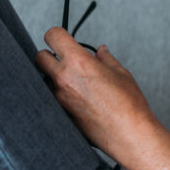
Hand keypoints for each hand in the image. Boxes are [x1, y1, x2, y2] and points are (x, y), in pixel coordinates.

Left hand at [35, 27, 156, 159]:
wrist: (128, 134)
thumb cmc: (129, 104)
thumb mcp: (121, 74)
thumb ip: (106, 59)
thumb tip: (100, 51)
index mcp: (79, 62)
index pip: (53, 36)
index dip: (58, 35)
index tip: (64, 40)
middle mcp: (63, 78)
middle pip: (40, 57)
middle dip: (51, 56)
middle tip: (67, 61)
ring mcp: (58, 97)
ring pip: (45, 79)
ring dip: (56, 77)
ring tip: (78, 84)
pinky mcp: (60, 113)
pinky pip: (53, 98)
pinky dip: (62, 95)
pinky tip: (80, 100)